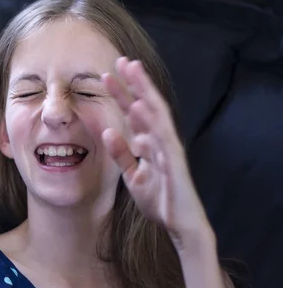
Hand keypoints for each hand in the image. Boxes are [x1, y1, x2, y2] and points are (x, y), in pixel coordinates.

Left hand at [101, 57, 211, 251]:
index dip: (122, 93)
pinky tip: (139, 109)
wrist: (180, 226)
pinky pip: (161, 140)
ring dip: (145, 93)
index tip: (107, 74)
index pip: (135, 112)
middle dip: (136, 83)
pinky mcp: (174, 163)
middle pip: (148, 106)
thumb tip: (108, 131)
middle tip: (122, 61)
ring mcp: (169, 150)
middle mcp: (161, 141)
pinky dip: (150, 123)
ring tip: (133, 73)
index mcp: (151, 142)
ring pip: (157, 116)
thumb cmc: (160, 199)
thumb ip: (121, 153)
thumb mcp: (133, 175)